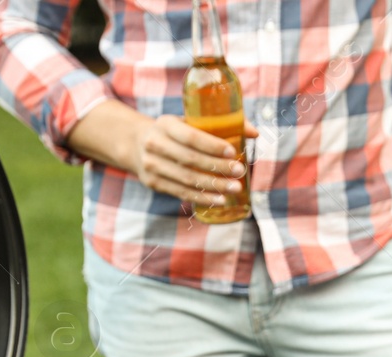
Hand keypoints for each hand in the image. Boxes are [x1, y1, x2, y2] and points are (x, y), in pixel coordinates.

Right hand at [129, 114, 256, 205]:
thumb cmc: (174, 131)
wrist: (136, 143)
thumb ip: (220, 124)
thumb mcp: (188, 121)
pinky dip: (202, 197)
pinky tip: (219, 199)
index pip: (191, 136)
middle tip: (239, 172)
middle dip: (217, 168)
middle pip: (190, 160)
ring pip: (186, 179)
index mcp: (165, 124)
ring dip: (213, 186)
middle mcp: (155, 144)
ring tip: (235, 188)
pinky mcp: (153, 183)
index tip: (232, 152)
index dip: (212, 145)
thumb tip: (255, 133)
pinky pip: (181, 193)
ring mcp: (152, 166)